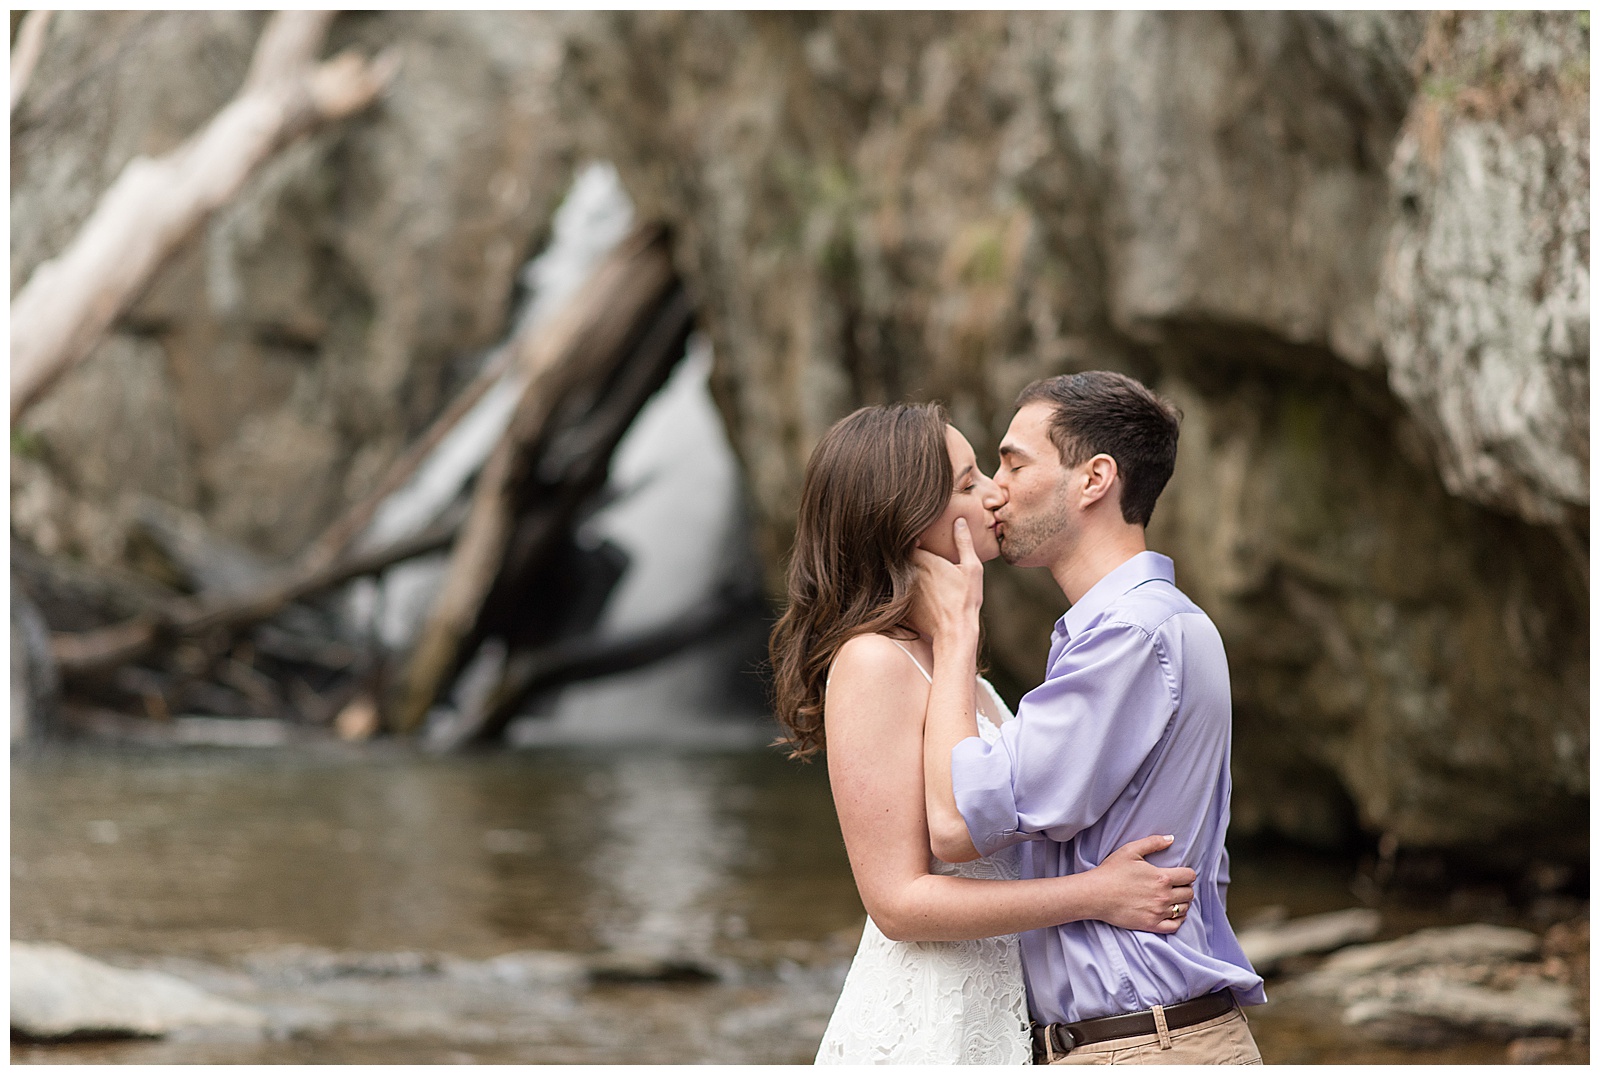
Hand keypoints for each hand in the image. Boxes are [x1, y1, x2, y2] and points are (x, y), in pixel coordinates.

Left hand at [910, 518, 983, 641]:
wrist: (954, 632)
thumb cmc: (965, 600)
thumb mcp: (972, 568)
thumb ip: (964, 542)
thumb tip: (959, 520)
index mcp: (925, 560)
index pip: (908, 542)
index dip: (914, 540)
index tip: (922, 542)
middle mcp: (909, 573)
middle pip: (903, 559)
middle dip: (910, 557)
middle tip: (924, 560)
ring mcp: (904, 590)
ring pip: (901, 576)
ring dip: (908, 575)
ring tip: (925, 580)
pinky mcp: (903, 605)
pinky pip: (901, 593)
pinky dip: (907, 592)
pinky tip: (923, 598)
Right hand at [1083, 835, 1195, 933]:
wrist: (1095, 894)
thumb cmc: (1111, 871)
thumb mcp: (1130, 850)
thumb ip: (1153, 842)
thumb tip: (1171, 839)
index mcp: (1161, 877)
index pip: (1189, 876)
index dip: (1188, 874)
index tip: (1181, 874)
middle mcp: (1163, 896)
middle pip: (1189, 894)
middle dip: (1186, 888)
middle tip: (1177, 886)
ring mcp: (1158, 912)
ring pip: (1184, 909)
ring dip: (1182, 903)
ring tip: (1174, 899)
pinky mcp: (1151, 925)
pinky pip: (1175, 926)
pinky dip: (1178, 920)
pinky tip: (1172, 914)